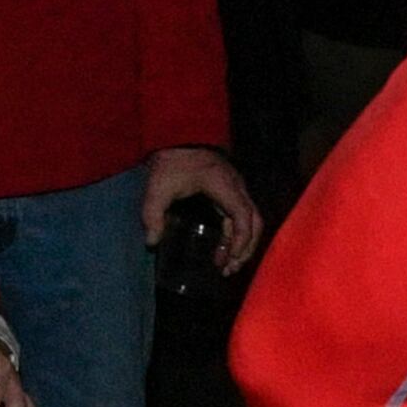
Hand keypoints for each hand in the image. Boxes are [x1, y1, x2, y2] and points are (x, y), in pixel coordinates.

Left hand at [142, 145, 263, 271]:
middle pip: (255, 223)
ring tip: (226, 266)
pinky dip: (235, 236)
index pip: (244, 217)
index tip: (229, 259)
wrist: (178, 137)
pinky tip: (222, 250)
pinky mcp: (230, 192)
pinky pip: (241, 217)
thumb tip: (151, 242)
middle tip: (229, 269)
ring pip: (250, 221)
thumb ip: (153, 214)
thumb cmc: (171, 161)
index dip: (240, 241)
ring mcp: (235, 189)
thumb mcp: (158, 187)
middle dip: (245, 249)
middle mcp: (236, 188)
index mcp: (224, 186)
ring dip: (242, 245)